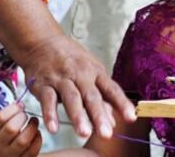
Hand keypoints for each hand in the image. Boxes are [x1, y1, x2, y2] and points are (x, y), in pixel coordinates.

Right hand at [0, 102, 41, 156]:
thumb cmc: (5, 139)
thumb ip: (8, 116)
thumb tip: (21, 104)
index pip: (1, 117)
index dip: (14, 108)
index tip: (20, 107)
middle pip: (11, 128)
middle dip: (22, 118)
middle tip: (26, 116)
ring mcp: (9, 155)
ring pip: (23, 141)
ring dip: (32, 128)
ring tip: (34, 122)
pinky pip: (33, 150)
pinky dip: (38, 139)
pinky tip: (37, 133)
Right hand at [17, 31, 135, 139]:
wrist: (42, 41)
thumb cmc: (70, 59)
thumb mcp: (90, 71)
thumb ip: (101, 97)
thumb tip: (113, 121)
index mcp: (95, 72)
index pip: (112, 89)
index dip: (122, 103)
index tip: (132, 118)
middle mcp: (80, 75)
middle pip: (92, 96)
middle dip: (99, 115)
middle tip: (106, 134)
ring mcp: (61, 79)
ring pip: (71, 98)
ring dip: (78, 116)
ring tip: (84, 133)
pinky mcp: (43, 84)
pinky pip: (47, 99)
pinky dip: (50, 114)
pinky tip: (53, 128)